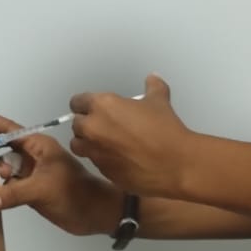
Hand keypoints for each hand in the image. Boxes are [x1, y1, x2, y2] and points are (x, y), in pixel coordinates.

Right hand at [0, 102, 125, 236]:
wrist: (97, 214)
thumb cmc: (74, 193)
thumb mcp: (42, 190)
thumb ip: (13, 193)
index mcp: (38, 146)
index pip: (8, 129)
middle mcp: (32, 156)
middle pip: (3, 148)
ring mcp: (31, 173)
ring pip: (5, 167)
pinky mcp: (31, 190)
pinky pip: (9, 185)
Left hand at [70, 75, 196, 199]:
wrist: (175, 164)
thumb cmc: (165, 132)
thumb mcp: (160, 102)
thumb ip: (153, 87)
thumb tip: (153, 80)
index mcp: (102, 106)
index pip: (77, 101)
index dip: (85, 104)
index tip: (91, 106)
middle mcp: (93, 128)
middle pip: (76, 124)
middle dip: (87, 124)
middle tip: (103, 125)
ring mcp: (95, 152)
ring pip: (79, 145)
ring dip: (87, 143)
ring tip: (104, 142)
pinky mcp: (102, 171)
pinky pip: (94, 162)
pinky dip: (101, 159)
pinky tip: (117, 158)